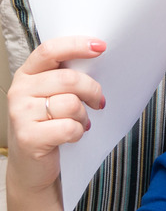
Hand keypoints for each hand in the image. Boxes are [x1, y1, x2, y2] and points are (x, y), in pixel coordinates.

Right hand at [6, 36, 105, 210]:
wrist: (32, 165)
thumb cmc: (49, 124)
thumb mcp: (54, 95)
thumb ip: (66, 76)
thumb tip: (98, 56)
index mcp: (27, 74)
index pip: (50, 50)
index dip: (76, 45)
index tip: (100, 46)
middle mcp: (19, 91)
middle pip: (68, 79)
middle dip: (92, 90)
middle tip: (98, 102)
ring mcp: (20, 114)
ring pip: (71, 104)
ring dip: (83, 116)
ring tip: (79, 122)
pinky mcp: (28, 137)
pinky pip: (69, 127)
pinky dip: (78, 133)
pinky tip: (71, 136)